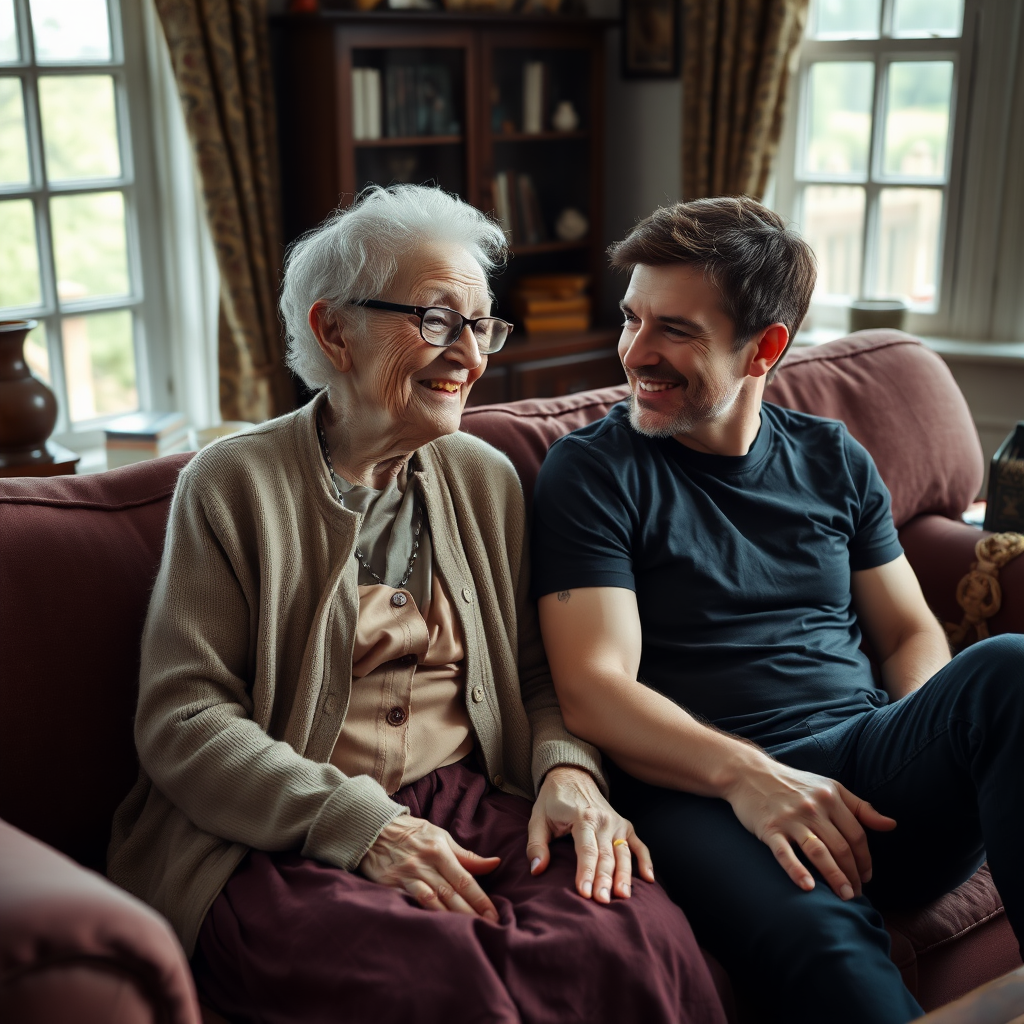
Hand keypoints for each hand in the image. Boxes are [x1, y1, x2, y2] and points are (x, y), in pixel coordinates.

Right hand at [359, 815, 500, 920]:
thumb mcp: (440, 836)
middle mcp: (424, 863)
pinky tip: (436, 927)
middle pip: (451, 893)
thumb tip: (494, 863)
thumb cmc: (412, 832)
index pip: (465, 879)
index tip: (494, 915)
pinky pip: (411, 901)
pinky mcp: (391, 885)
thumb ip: (466, 855)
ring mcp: (407, 875)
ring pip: (433, 901)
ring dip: (450, 918)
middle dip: (471, 912)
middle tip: (488, 929)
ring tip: (466, 932)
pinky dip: (424, 913)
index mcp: (440, 850)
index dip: (481, 899)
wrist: (373, 828)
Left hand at [527, 766, 653, 902]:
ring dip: (624, 876)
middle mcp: (603, 820)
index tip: (584, 893)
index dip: (586, 872)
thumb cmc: (553, 802)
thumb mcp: (537, 819)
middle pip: (606, 855)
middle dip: (605, 880)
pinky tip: (648, 880)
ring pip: (623, 854)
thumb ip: (536, 845)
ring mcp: (617, 822)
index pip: (586, 850)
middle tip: (603, 902)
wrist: (572, 776)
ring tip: (623, 897)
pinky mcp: (625, 825)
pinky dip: (646, 861)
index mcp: (582, 817)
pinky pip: (639, 845)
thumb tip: (537, 870)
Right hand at [724, 759, 895, 899]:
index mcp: (830, 796)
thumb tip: (892, 825)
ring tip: (844, 897)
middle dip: (853, 874)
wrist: (749, 773)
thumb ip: (860, 807)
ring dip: (835, 877)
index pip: (857, 834)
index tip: (866, 877)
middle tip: (855, 894)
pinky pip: (785, 853)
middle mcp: (813, 807)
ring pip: (819, 852)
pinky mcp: (769, 829)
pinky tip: (808, 887)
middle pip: (841, 847)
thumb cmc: (793, 783)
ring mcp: (790, 819)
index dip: (865, 859)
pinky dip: (797, 871)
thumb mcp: (829, 787)